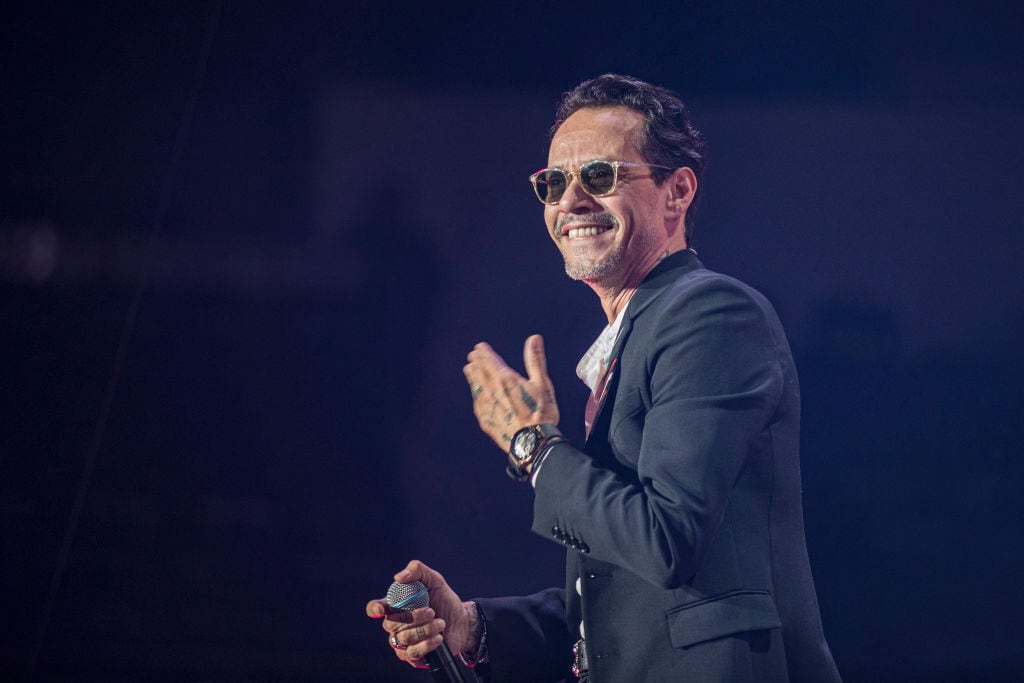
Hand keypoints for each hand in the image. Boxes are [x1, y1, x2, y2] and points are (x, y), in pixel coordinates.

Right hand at [365, 560, 477, 666]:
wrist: (462, 623)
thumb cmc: (445, 601)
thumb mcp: (435, 581)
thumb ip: (418, 571)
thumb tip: (399, 577)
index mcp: (396, 606)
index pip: (375, 608)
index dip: (375, 609)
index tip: (383, 609)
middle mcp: (395, 625)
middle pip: (391, 624)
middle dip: (413, 617)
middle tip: (432, 612)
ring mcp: (402, 642)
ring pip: (404, 638)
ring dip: (425, 629)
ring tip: (441, 623)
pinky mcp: (412, 657)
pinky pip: (413, 652)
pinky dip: (428, 643)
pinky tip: (439, 637)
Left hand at [464, 334, 559, 451]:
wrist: (533, 442)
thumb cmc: (541, 413)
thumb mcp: (542, 383)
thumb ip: (535, 359)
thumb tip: (534, 339)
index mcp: (505, 379)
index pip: (489, 361)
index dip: (484, 352)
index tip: (479, 347)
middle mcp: (492, 391)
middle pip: (479, 372)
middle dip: (476, 362)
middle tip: (472, 356)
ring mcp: (487, 407)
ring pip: (475, 387)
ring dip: (472, 377)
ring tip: (469, 370)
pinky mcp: (486, 420)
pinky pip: (477, 404)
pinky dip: (475, 395)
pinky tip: (476, 395)